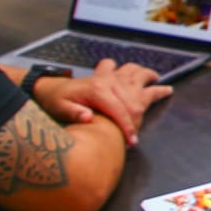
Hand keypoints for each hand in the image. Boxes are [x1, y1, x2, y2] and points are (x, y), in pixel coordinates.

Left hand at [33, 59, 171, 145]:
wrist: (49, 89)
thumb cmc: (55, 101)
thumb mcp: (60, 109)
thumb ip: (74, 113)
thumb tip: (88, 117)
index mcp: (98, 90)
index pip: (120, 110)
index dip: (128, 127)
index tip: (132, 141)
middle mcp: (107, 81)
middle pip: (133, 97)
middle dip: (142, 111)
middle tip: (144, 126)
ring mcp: (109, 75)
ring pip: (134, 74)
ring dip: (148, 78)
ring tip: (161, 86)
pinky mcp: (107, 74)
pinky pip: (126, 69)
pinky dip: (136, 71)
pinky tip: (142, 75)